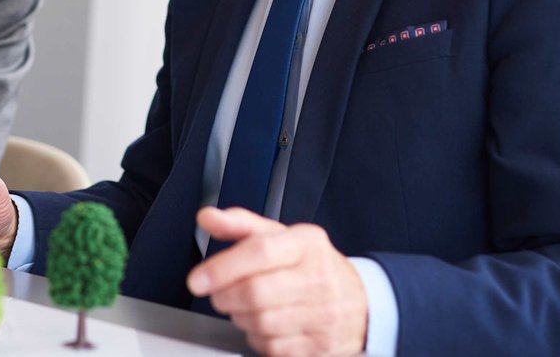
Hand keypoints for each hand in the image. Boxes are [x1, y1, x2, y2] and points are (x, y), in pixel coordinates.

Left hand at [187, 207, 367, 356]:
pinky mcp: (320, 347)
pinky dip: (258, 338)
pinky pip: (272, 348)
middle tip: (218, 294)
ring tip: (246, 307)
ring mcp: (323, 315)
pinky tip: (265, 324)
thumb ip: (240, 225)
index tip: (197, 280)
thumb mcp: (281, 236)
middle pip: (256, 293)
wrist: (362, 302)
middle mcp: (318, 278)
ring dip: (240, 318)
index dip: (222, 267)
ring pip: (260, 323)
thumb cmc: (312, 265)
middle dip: (225, 297)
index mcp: (306, 244)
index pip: (260, 252)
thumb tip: (207, 217)